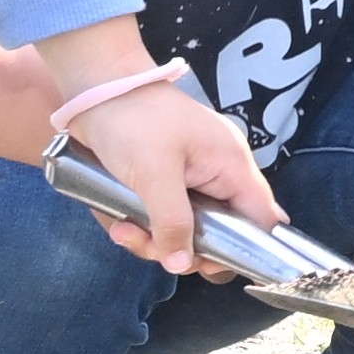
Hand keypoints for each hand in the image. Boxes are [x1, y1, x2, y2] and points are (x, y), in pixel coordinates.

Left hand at [47, 64, 275, 280]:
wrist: (93, 89)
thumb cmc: (133, 119)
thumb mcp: (155, 174)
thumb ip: (173, 221)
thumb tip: (182, 264)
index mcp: (231, 166)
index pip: (261, 219)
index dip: (245, 249)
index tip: (207, 263)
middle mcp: (216, 177)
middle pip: (217, 234)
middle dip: (180, 247)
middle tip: (150, 245)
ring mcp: (189, 181)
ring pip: (183, 231)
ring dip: (152, 239)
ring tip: (123, 231)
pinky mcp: (163, 185)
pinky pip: (160, 219)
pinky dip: (140, 226)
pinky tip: (118, 221)